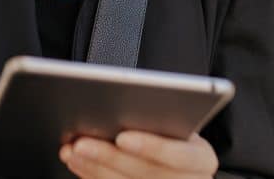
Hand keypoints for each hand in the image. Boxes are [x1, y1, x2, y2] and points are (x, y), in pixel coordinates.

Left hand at [59, 131, 218, 178]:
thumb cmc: (178, 136)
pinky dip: (93, 176)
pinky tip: (79, 163)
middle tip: (81, 142)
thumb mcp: (179, 123)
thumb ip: (161, 117)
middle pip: (145, 173)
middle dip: (109, 157)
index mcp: (201, 159)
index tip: (122, 137)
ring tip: (72, 150)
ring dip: (93, 167)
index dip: (150, 146)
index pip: (179, 155)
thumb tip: (125, 102)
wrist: (183, 168)